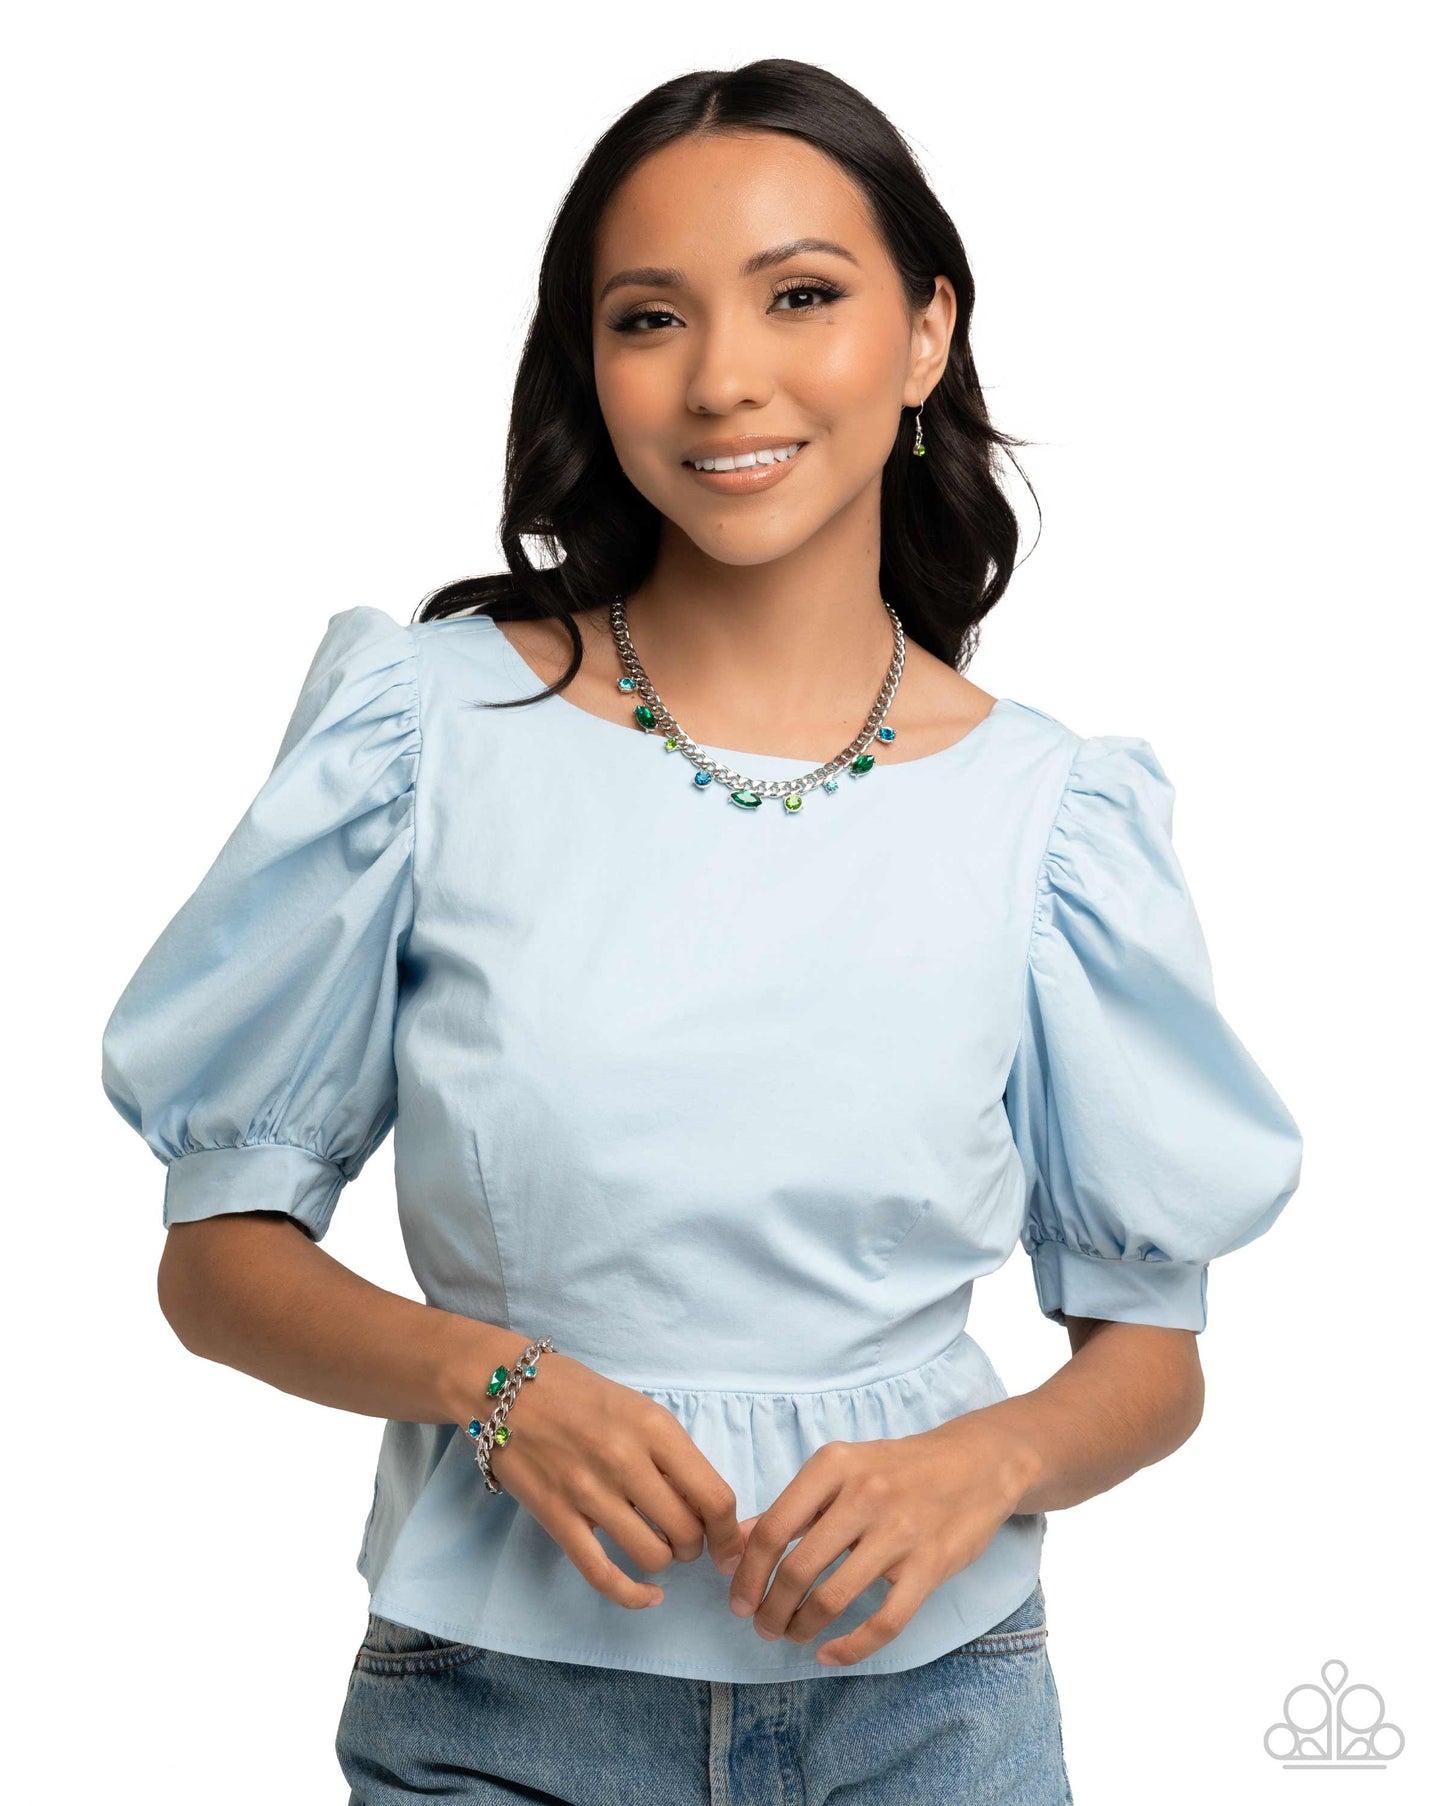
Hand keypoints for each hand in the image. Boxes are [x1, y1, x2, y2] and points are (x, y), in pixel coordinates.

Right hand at [485, 1352, 748, 1610]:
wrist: (506, 1388)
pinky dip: (633, 1595)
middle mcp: (626, 1461)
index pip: (714, 1497)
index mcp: (655, 1428)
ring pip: (652, 1556)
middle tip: (684, 1536)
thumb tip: (706, 1505)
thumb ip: (672, 1453)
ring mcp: (589, 1492)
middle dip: (695, 1545)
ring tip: (657, 1545)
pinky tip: (648, 1596)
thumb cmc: (580, 1394)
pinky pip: (602, 1574)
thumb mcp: (638, 1408)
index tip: (728, 1544)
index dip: (729, 1532)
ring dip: (664, 1560)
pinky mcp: (557, 1517)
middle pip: (687, 1533)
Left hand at [726, 1416, 1038, 1665]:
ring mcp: (899, 1532)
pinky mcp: (930, 1565)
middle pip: (798, 1569)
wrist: (977, 1462)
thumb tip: (736, 1542)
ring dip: (802, 1628)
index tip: (738, 1601)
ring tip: (792, 1636)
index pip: (773, 1529)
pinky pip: (884, 1621)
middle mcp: (863, 1495)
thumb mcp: (841, 1470)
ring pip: (833, 1597)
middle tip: (763, 1627)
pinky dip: (850, 1648)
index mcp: (833, 1465)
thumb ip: (793, 1506)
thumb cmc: (897, 1469)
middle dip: (770, 1610)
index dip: (748, 1573)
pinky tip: (831, 1654)